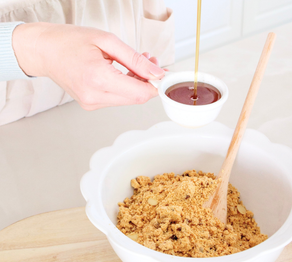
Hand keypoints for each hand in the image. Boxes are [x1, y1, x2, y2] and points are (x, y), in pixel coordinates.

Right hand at [12, 23, 164, 109]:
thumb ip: (135, 59)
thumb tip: (156, 72)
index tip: (162, 73)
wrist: (44, 51)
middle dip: (147, 82)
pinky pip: (116, 99)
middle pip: (136, 98)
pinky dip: (124, 87)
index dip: (156, 85)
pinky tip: (123, 73)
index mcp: (98, 78)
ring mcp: (92, 103)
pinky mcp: (91, 104)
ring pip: (127, 99)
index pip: (140, 93)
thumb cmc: (69, 41)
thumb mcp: (106, 41)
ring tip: (134, 64)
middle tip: (149, 62)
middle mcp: (95, 96)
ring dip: (136, 84)